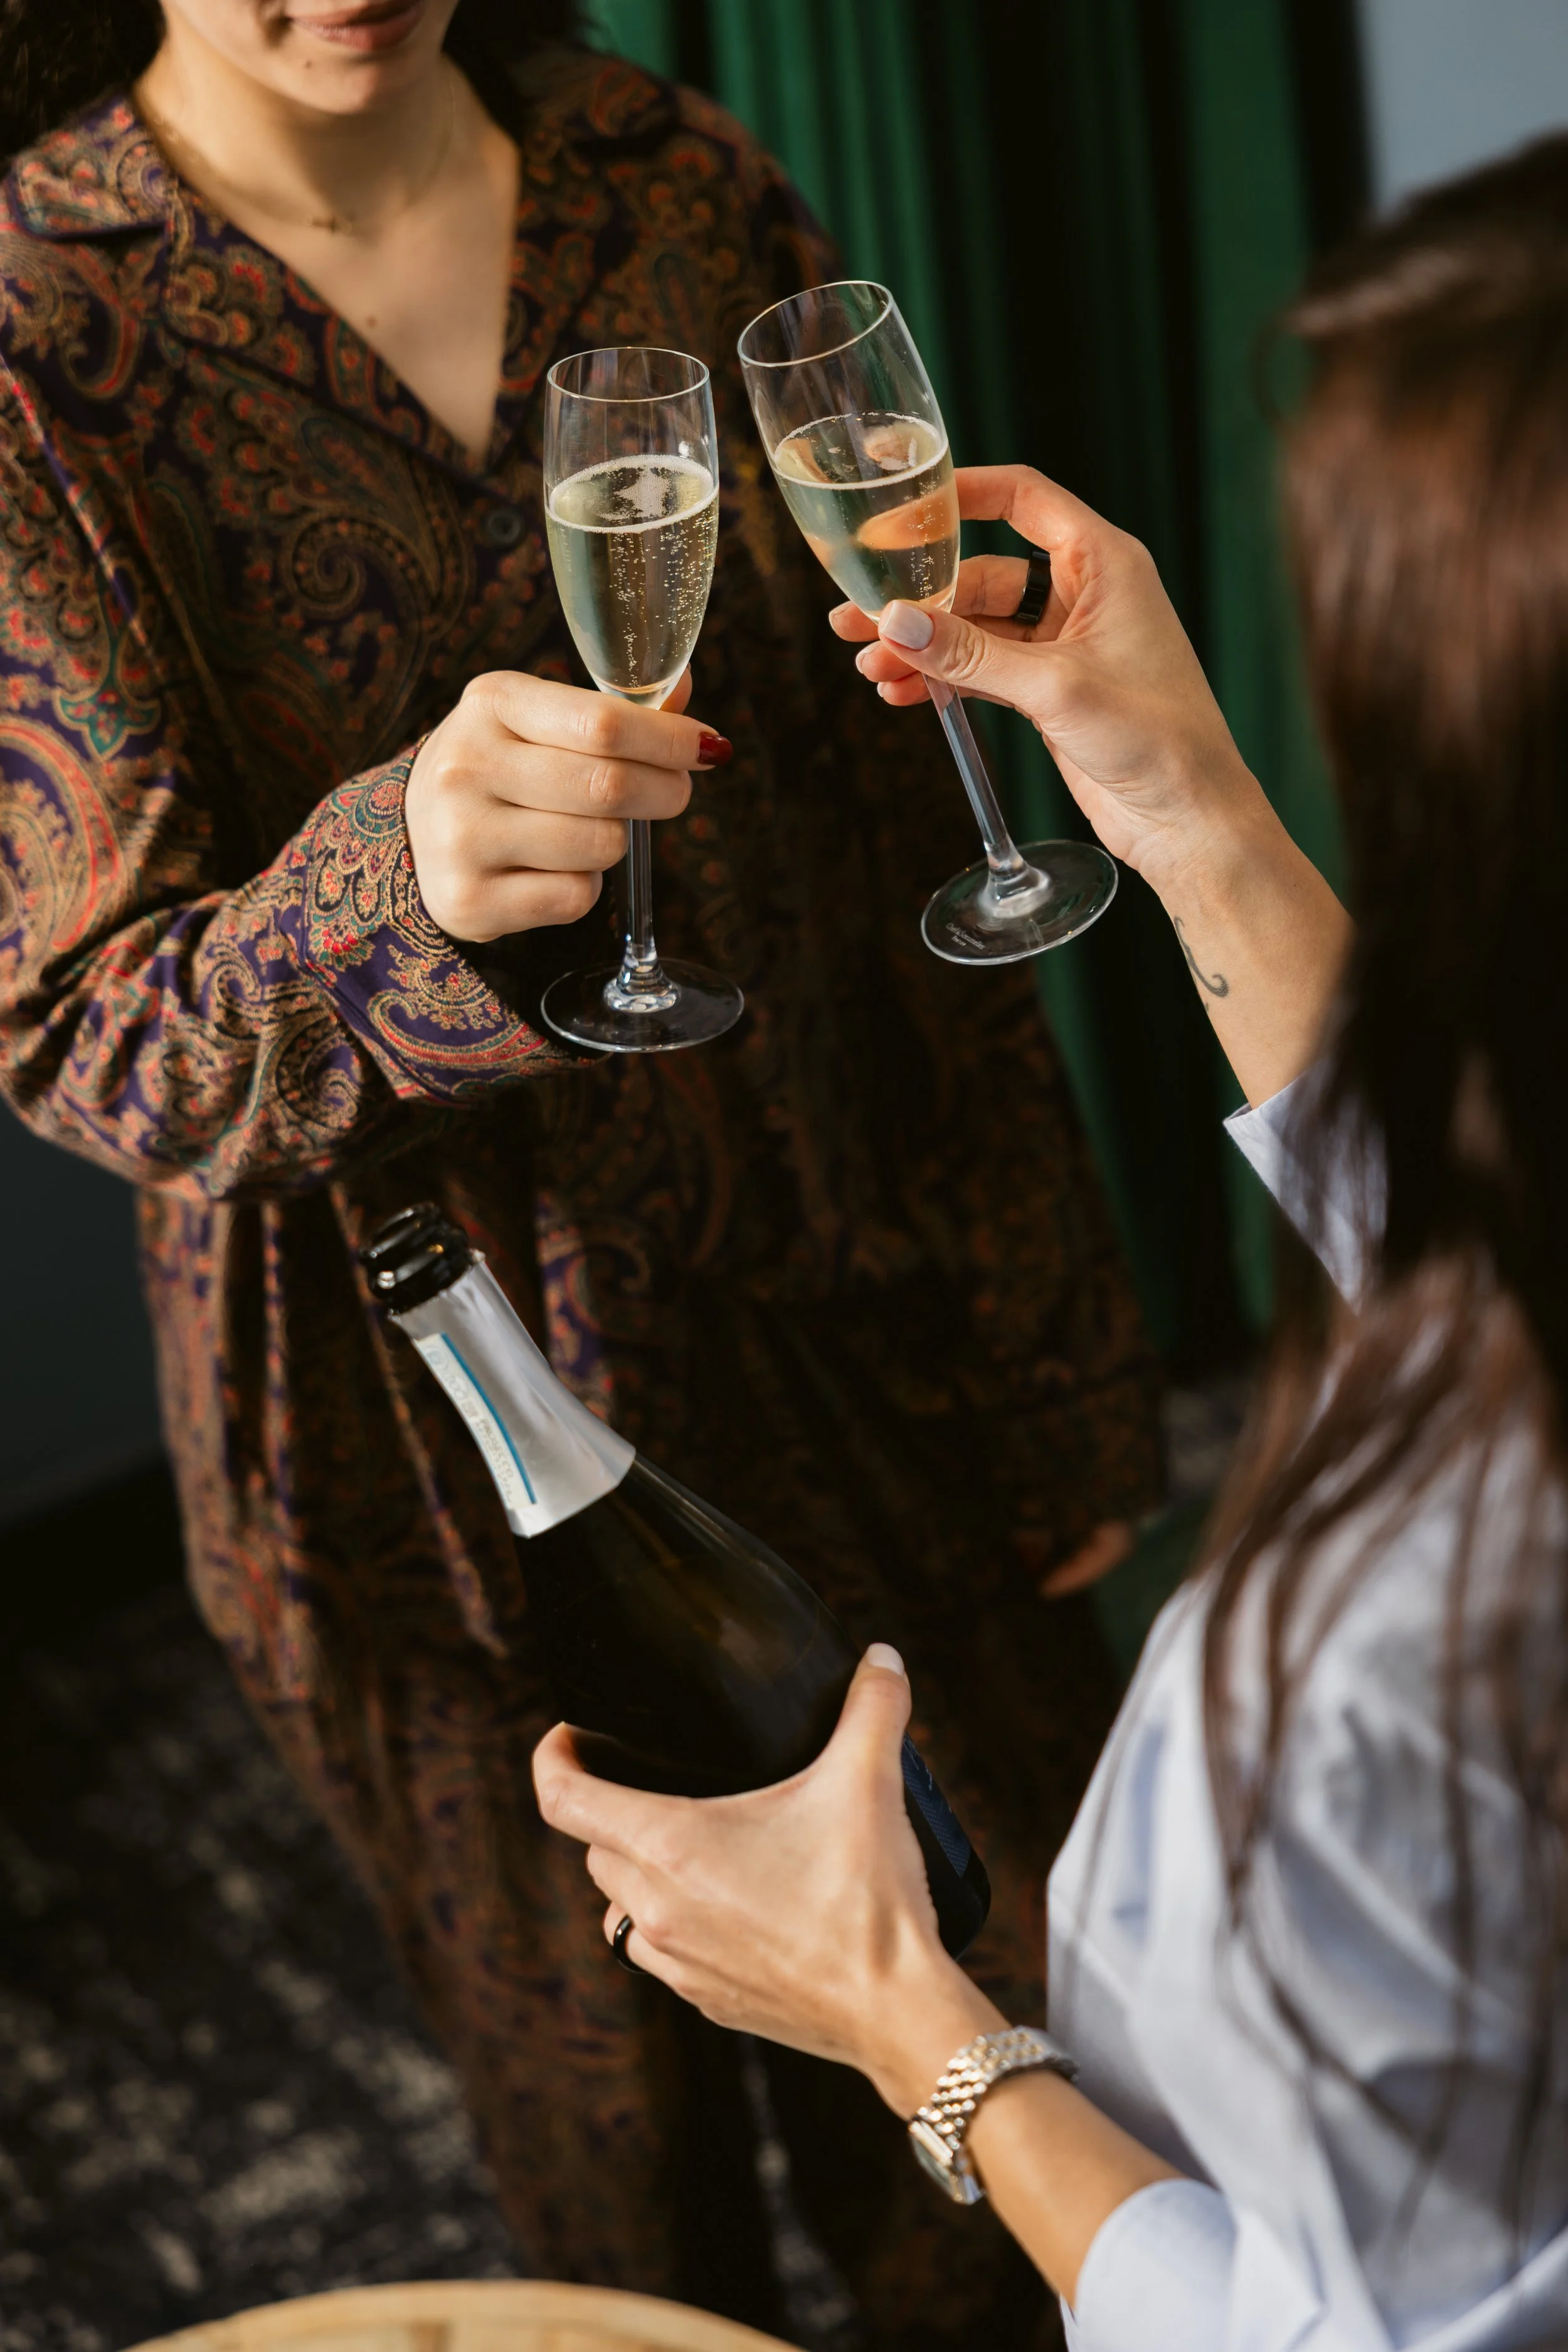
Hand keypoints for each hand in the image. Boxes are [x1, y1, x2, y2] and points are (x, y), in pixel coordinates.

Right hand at [404, 669, 730, 940]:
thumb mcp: (540, 719)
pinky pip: (575, 898)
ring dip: (615, 842)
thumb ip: (611, 709)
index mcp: (491, 701)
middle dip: (664, 791)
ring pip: (600, 845)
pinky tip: (551, 869)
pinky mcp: (468, 901)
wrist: (416, 833)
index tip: (706, 748)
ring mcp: (461, 837)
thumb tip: (683, 688)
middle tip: (674, 793)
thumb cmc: (501, 766)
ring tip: (588, 829)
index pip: (603, 723)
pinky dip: (583, 887)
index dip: (669, 740)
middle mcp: (466, 765)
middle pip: (609, 786)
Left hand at [532, 1648, 998, 2116]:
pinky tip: (722, 1904)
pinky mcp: (707, 2000)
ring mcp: (678, 1963)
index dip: (552, 1756)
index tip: (569, 1734)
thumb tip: (881, 1658)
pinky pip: (659, 1954)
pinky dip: (671, 1923)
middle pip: (593, 1847)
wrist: (896, 2012)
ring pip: (618, 1907)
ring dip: (635, 1872)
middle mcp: (658, 1909)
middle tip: (647, 1775)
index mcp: (671, 1847)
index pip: (563, 1799)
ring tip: (683, 1841)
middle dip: (609, 1806)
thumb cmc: (869, 1901)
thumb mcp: (870, 1782)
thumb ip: (873, 1706)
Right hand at [832, 465, 1263, 898]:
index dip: (959, 495)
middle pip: (981, 572)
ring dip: (924, 645)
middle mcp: (1082, 594)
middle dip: (920, 596)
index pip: (1022, 499)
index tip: (898, 508)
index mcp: (1103, 563)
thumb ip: (972, 654)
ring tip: (869, 665)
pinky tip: (902, 694)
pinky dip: (944, 679)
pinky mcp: (1049, 690)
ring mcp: (1063, 644)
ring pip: (975, 627)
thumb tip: (896, 624)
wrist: (1188, 817)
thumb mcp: (1056, 688)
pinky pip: (983, 668)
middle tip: (857, 613)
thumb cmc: (1157, 739)